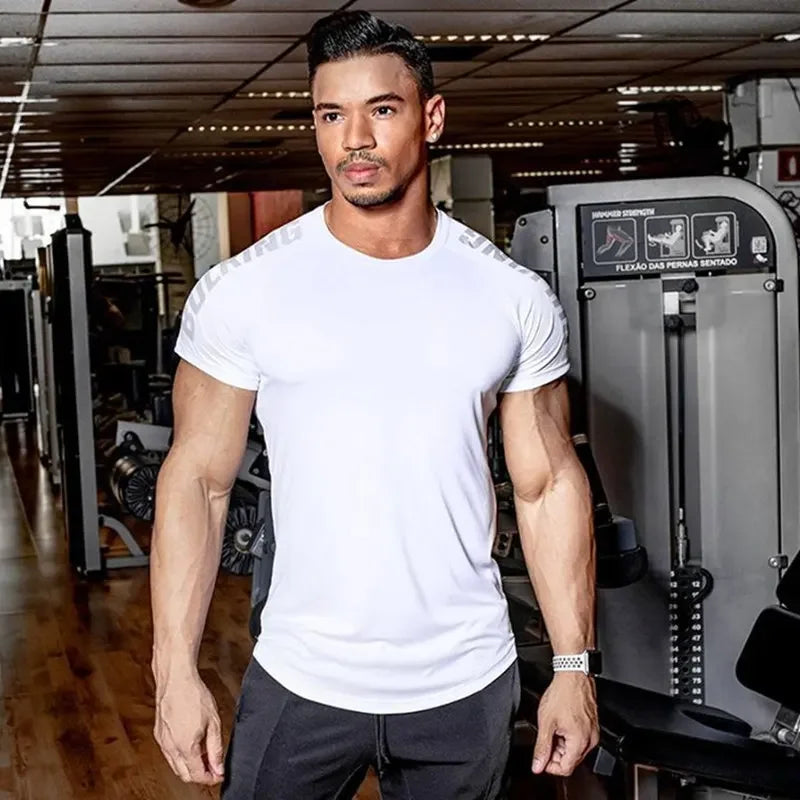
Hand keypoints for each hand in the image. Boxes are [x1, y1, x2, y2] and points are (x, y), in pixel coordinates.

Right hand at [154, 668, 224, 784]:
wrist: (176, 679)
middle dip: (199, 775)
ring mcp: (162, 742)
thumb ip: (216, 748)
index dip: (210, 779)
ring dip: (189, 767)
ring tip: (204, 755)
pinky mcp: (159, 735)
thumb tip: (219, 768)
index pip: (197, 775)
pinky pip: (169, 754)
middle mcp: (170, 748)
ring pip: (175, 766)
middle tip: (213, 767)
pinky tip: (191, 745)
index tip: (218, 775)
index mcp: (185, 747)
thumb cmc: (194, 695)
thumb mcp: (213, 722)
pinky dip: (180, 757)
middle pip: (184, 775)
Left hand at [532, 672, 598, 776]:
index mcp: (580, 742)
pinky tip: (561, 724)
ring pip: (575, 750)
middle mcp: (590, 740)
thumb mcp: (546, 722)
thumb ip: (541, 747)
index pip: (565, 769)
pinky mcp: (592, 724)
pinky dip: (569, 736)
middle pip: (571, 760)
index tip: (541, 759)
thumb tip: (537, 765)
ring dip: (561, 745)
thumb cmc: (563, 693)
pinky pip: (580, 739)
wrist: (573, 674)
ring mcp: (593, 732)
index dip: (550, 766)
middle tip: (545, 740)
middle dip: (555, 754)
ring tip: (552, 728)